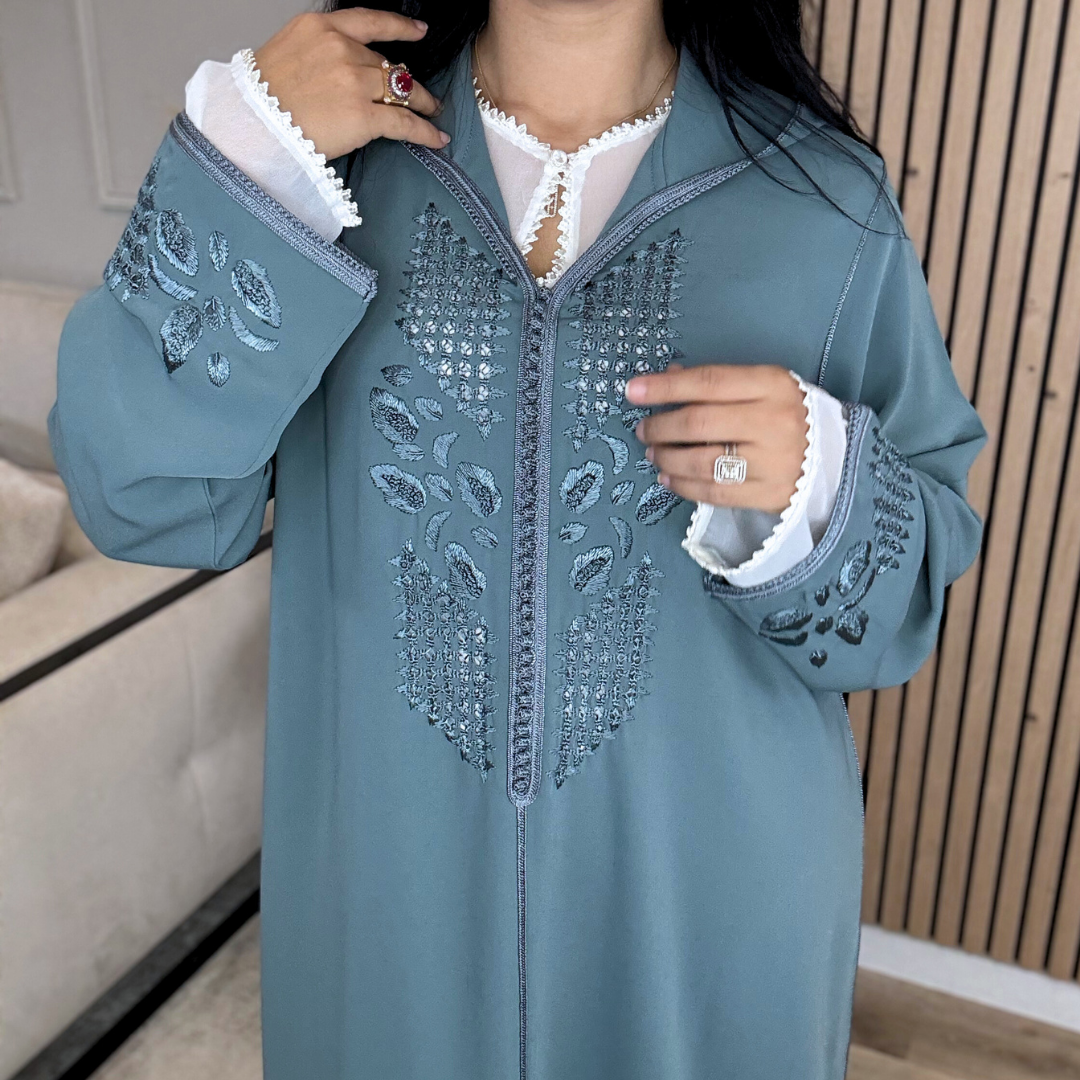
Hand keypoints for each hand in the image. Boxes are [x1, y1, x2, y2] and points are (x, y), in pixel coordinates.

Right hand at [252, 9, 448, 159]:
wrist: (252, 125)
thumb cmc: (261, 98)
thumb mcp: (288, 53)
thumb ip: (320, 52)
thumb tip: (345, 67)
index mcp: (320, 28)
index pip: (370, 21)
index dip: (400, 27)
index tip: (418, 30)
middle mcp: (341, 49)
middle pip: (387, 65)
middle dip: (407, 82)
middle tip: (423, 95)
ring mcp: (354, 81)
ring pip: (402, 90)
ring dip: (422, 103)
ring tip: (432, 112)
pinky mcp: (363, 116)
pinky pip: (404, 122)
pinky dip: (424, 131)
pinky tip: (437, 137)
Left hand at [625, 364, 808, 511]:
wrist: (835, 454)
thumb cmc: (787, 412)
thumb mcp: (761, 386)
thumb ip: (717, 383)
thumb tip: (668, 377)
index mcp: (771, 385)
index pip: (707, 383)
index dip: (664, 387)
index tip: (632, 391)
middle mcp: (773, 421)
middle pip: (699, 424)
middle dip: (660, 427)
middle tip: (643, 430)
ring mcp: (773, 461)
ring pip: (702, 462)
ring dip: (667, 458)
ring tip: (653, 454)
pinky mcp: (770, 494)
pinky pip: (715, 493)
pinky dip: (683, 486)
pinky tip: (668, 479)